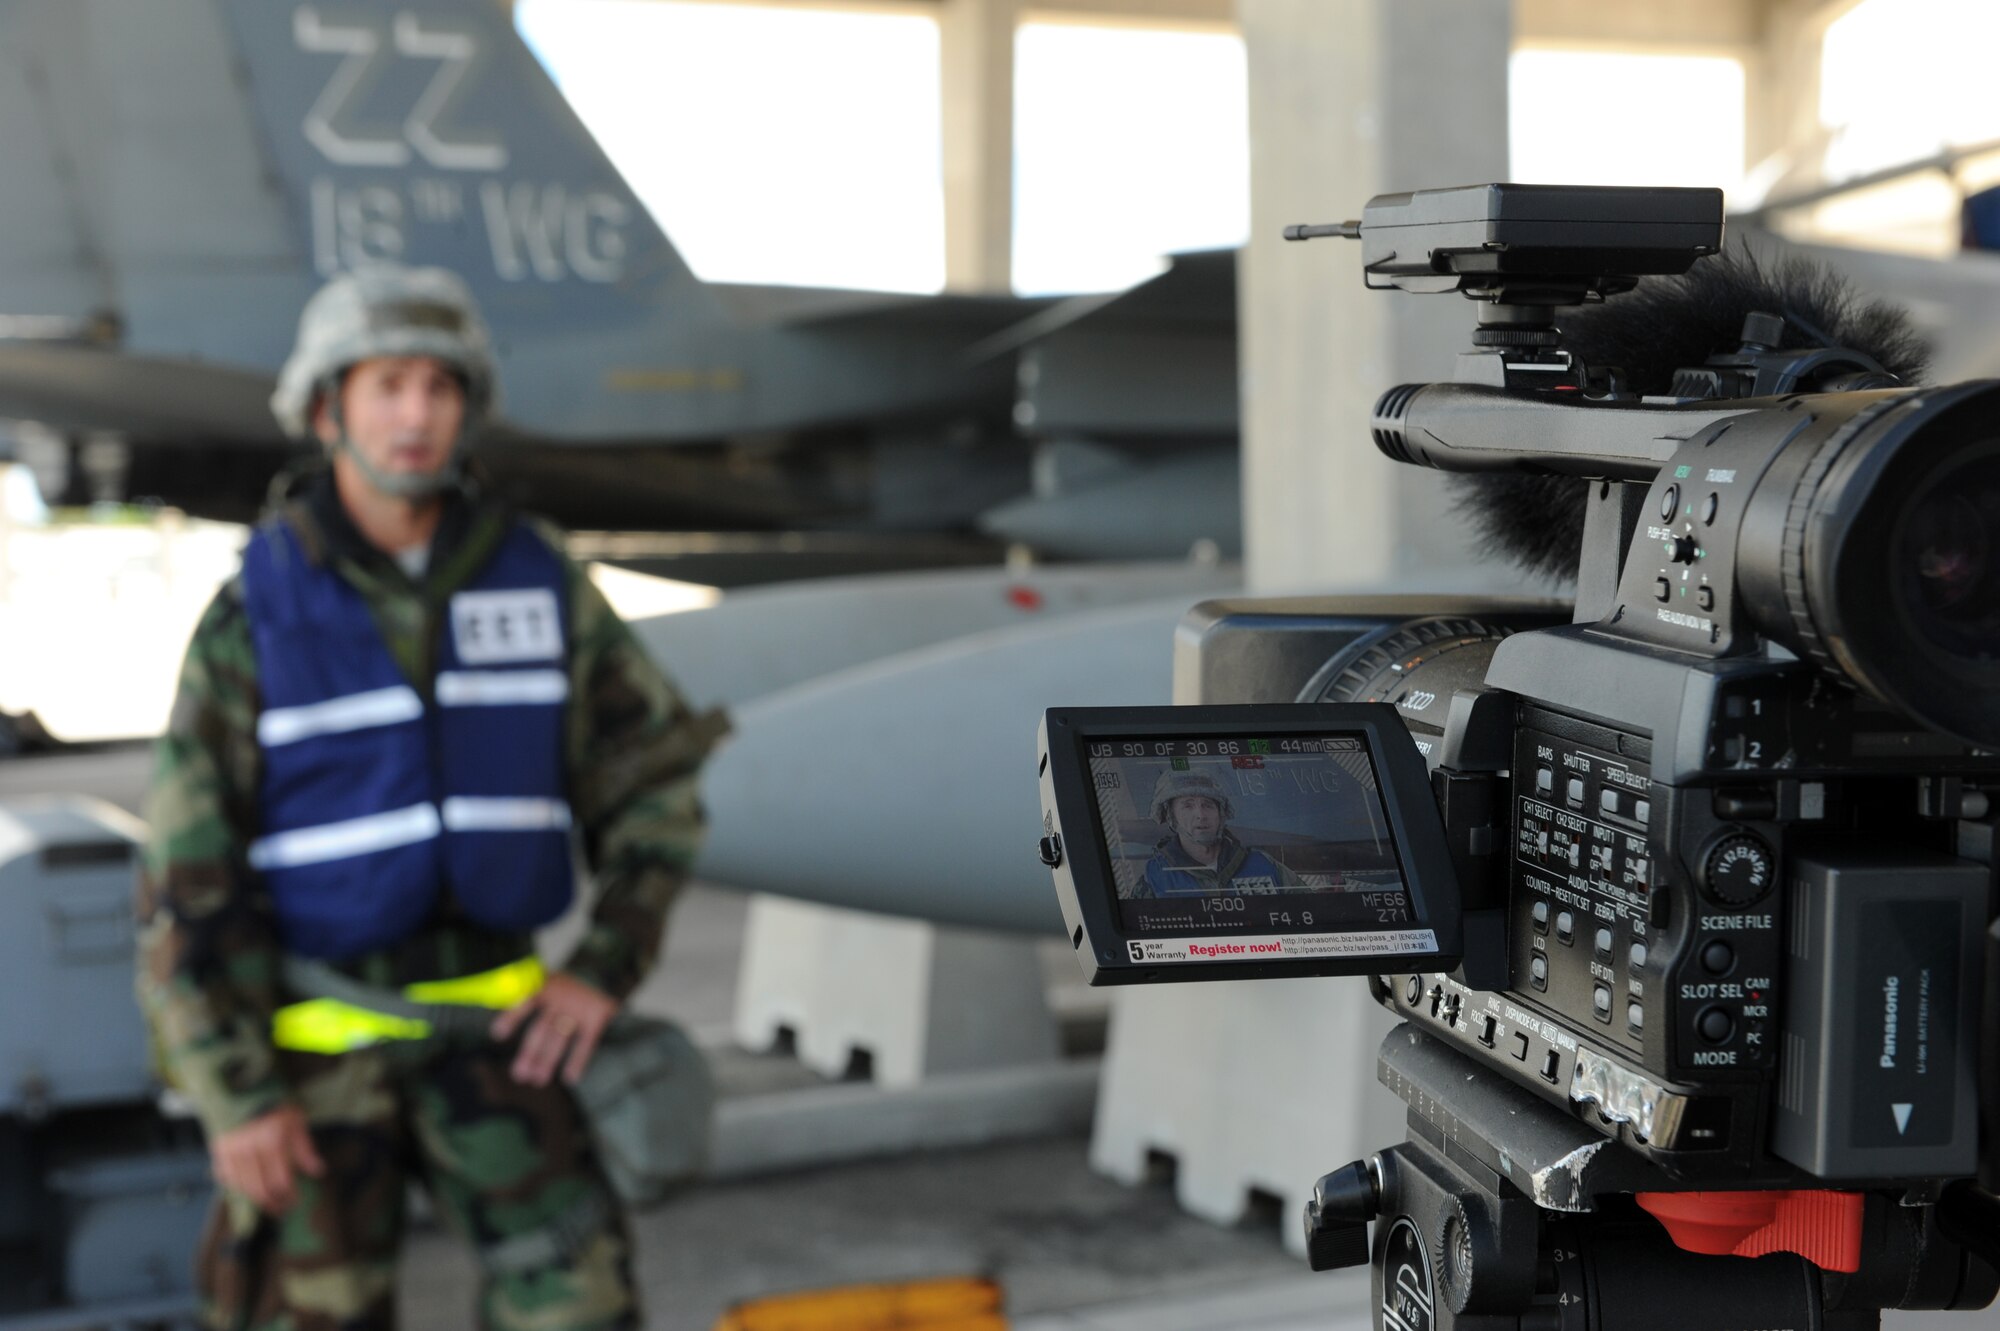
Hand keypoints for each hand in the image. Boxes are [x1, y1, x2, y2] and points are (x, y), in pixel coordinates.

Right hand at [211, 1103, 323, 1214]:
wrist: (242, 1089)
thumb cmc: (273, 1105)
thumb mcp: (295, 1121)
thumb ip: (305, 1148)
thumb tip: (318, 1171)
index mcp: (271, 1139)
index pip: (280, 1180)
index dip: (289, 1195)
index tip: (295, 1202)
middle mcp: (249, 1147)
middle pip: (260, 1188)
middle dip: (273, 1203)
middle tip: (282, 1209)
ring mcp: (230, 1150)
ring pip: (243, 1187)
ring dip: (256, 1200)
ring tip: (269, 1204)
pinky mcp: (218, 1151)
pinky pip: (227, 1178)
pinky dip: (237, 1187)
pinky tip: (248, 1191)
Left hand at [491, 971, 617, 1087]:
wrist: (600, 972)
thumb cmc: (560, 987)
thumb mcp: (541, 982)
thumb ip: (517, 992)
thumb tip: (491, 1002)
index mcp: (545, 984)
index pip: (527, 1000)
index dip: (512, 1016)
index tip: (497, 1034)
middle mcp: (562, 995)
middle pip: (542, 1027)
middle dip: (530, 1052)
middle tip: (520, 1075)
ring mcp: (579, 1006)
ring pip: (559, 1037)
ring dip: (548, 1060)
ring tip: (538, 1080)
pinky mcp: (597, 1015)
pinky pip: (587, 1041)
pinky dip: (578, 1060)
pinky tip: (570, 1077)